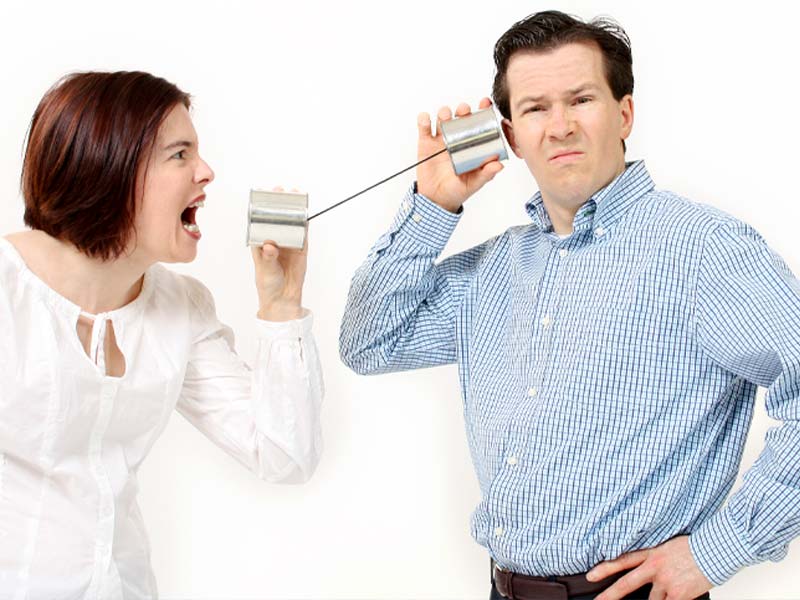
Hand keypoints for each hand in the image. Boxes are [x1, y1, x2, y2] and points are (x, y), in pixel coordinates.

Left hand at [251, 187, 307, 320]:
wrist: (283, 299)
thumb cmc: (268, 284)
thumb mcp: (264, 271)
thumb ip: (267, 258)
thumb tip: (270, 246)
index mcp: (260, 243)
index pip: (258, 222)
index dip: (260, 208)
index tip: (260, 196)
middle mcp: (274, 241)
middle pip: (276, 218)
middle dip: (278, 204)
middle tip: (279, 191)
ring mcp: (288, 244)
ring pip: (290, 223)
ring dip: (292, 210)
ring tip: (294, 196)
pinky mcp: (300, 249)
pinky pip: (302, 233)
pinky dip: (304, 223)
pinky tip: (305, 212)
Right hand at [416, 97, 503, 212]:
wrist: (436, 199)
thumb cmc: (458, 190)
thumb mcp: (474, 183)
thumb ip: (486, 173)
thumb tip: (499, 164)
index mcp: (471, 144)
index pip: (479, 124)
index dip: (483, 111)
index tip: (486, 104)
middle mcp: (457, 138)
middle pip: (460, 116)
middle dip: (463, 110)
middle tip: (464, 112)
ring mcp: (441, 139)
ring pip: (443, 118)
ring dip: (445, 112)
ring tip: (445, 117)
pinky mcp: (426, 143)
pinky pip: (424, 126)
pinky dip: (424, 120)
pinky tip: (426, 119)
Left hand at [588, 536, 711, 599]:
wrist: (715, 550)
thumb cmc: (696, 547)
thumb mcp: (668, 545)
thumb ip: (655, 557)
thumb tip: (647, 570)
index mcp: (651, 553)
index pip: (622, 560)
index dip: (604, 568)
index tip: (590, 576)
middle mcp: (654, 567)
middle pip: (626, 583)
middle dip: (610, 595)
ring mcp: (666, 582)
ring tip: (669, 589)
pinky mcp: (678, 594)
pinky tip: (675, 596)